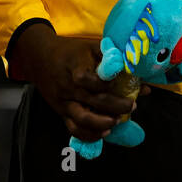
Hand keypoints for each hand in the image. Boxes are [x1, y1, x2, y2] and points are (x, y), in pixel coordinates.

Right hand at [9, 24, 142, 142]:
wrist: (39, 58)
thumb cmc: (71, 51)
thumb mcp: (91, 46)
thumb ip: (115, 59)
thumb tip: (142, 79)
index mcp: (75, 67)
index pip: (87, 79)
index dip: (105, 84)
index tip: (122, 84)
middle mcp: (69, 87)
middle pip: (92, 101)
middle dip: (115, 106)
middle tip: (131, 106)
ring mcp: (64, 102)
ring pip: (82, 119)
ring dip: (102, 123)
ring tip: (118, 120)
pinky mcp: (61, 112)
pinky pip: (73, 128)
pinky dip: (89, 135)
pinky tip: (104, 133)